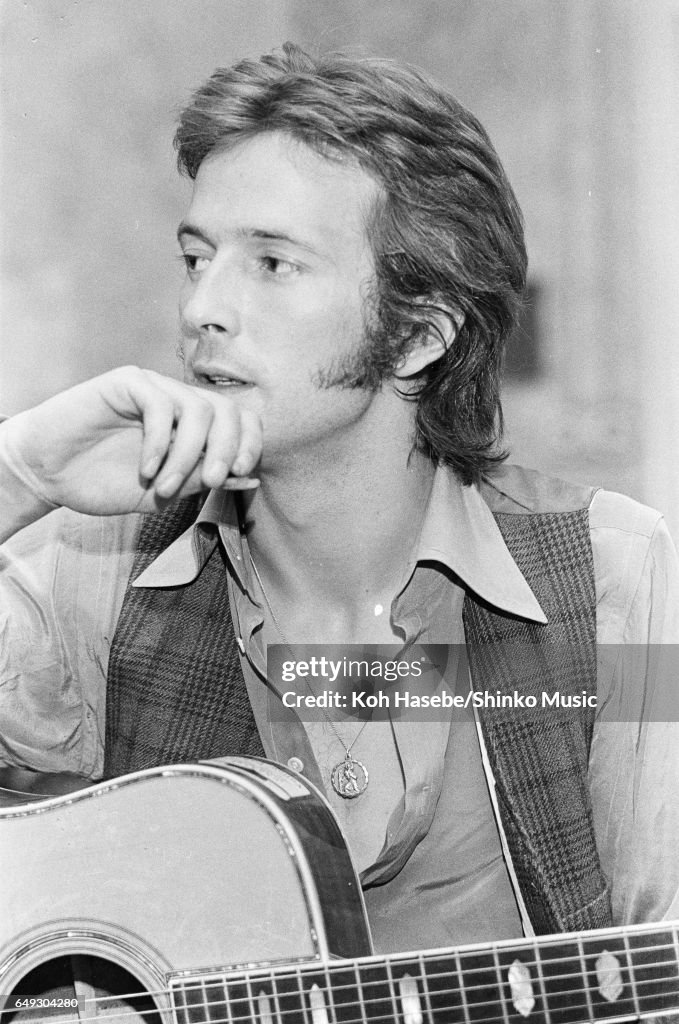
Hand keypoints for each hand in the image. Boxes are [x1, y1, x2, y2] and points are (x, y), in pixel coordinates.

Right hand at [0, 366, 261, 515]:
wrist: (49, 475)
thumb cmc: (104, 482)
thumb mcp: (164, 493)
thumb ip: (202, 482)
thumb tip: (249, 478)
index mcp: (193, 426)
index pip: (240, 420)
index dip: (250, 442)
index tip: (239, 473)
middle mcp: (179, 401)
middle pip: (227, 410)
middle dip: (225, 449)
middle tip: (210, 482)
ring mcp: (154, 389)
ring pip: (198, 408)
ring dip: (187, 455)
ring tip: (164, 487)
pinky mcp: (127, 382)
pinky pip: (160, 405)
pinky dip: (159, 442)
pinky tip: (145, 469)